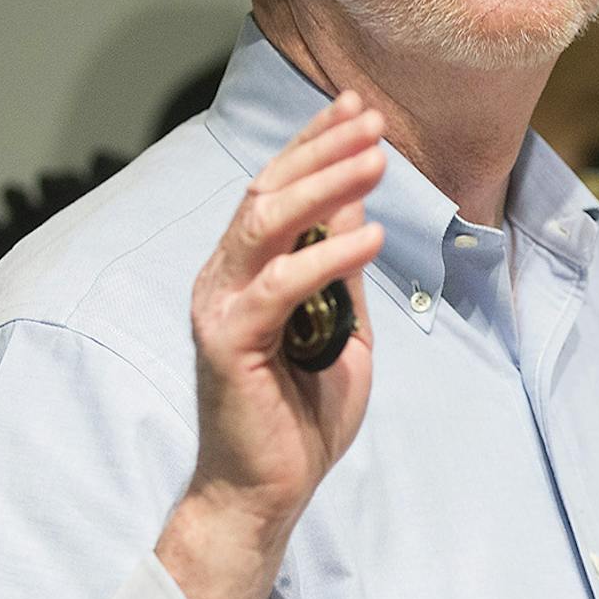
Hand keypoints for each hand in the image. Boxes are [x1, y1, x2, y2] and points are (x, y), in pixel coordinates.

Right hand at [156, 92, 385, 598]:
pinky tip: (373, 236)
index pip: (276, 189)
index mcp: (246, 270)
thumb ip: (342, 271)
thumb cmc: (303, 415)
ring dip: (325, 184)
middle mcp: (224, 276)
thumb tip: (359, 206)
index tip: (358, 108)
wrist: (267, 489)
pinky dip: (328, 256)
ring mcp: (220, 305)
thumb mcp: (342, 330)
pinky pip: (280, 286)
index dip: (315, 144)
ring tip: (377, 159)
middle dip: (323, 149)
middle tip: (373, 119)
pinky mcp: (228, 340)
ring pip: (266, 222)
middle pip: (268, 191)